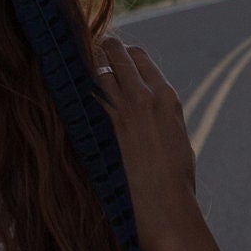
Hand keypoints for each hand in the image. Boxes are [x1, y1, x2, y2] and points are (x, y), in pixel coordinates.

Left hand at [93, 41, 204, 250]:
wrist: (164, 202)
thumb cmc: (176, 176)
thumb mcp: (176, 136)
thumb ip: (162, 116)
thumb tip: (151, 111)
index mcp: (166, 96)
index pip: (140, 57)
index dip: (125, 54)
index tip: (114, 56)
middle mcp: (145, 96)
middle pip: (118, 55)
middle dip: (105, 50)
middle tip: (91, 48)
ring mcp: (124, 110)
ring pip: (100, 71)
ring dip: (91, 67)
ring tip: (82, 66)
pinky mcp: (107, 126)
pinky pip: (90, 96)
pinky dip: (82, 91)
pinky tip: (74, 90)